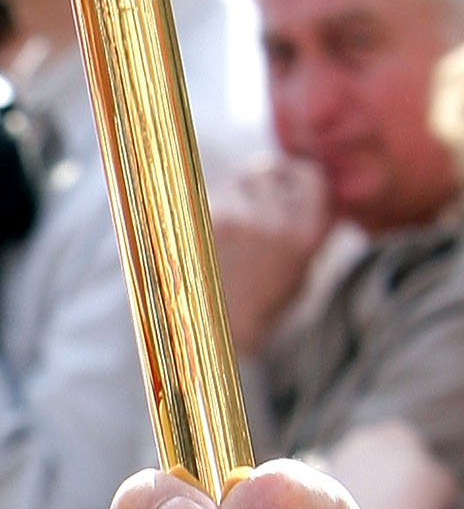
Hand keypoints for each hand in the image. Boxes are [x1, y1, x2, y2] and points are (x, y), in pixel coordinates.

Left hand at [209, 153, 330, 353]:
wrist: (212, 336)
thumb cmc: (258, 304)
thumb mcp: (300, 270)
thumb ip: (308, 225)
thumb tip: (300, 175)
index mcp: (305, 236)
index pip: (308, 176)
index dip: (293, 173)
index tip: (282, 177)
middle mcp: (274, 223)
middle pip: (263, 171)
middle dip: (253, 183)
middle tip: (243, 209)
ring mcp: (236, 219)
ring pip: (230, 183)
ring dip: (226, 196)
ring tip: (221, 234)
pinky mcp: (200, 220)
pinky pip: (202, 197)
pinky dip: (199, 210)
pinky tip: (200, 239)